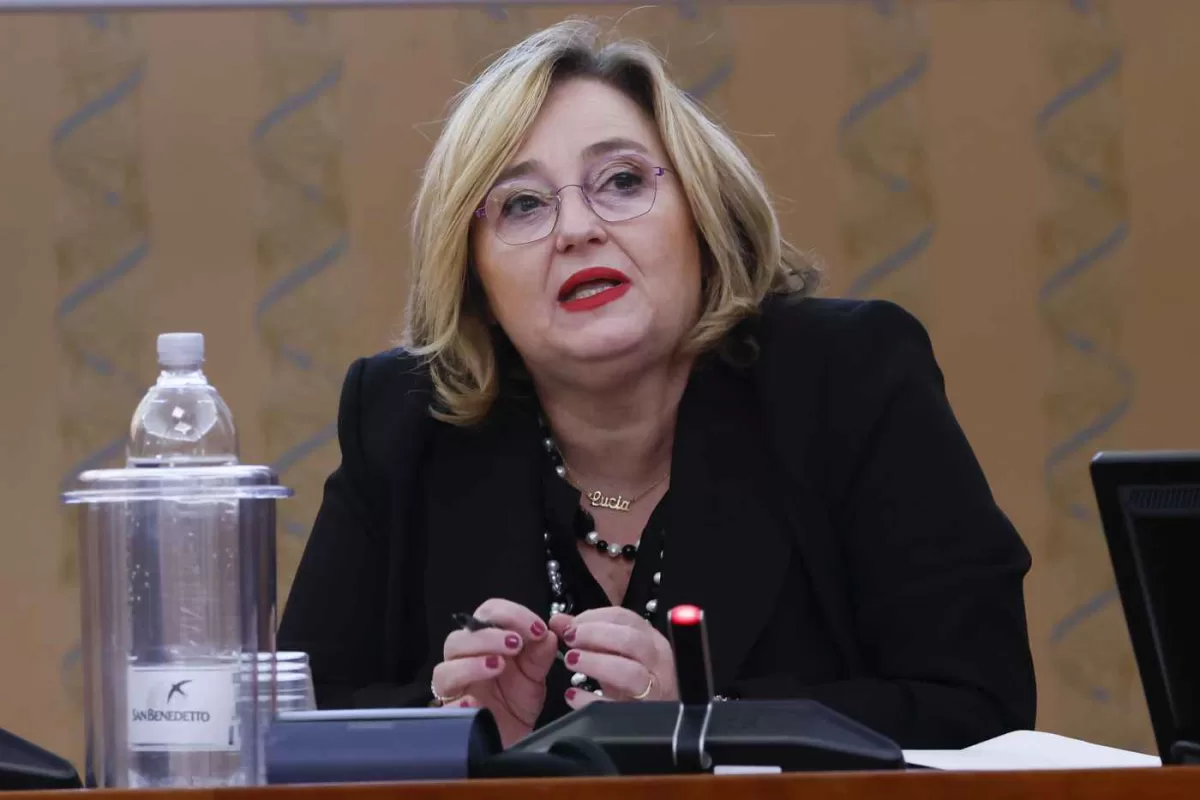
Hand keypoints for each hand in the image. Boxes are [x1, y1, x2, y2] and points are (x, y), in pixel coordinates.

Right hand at [430, 599, 557, 746]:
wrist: (512, 737)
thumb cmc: (517, 701)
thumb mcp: (535, 675)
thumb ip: (541, 653)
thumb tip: (548, 635)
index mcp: (485, 643)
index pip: (488, 613)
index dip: (511, 615)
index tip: (536, 628)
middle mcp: (465, 661)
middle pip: (459, 638)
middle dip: (489, 636)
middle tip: (516, 644)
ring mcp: (456, 690)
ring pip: (445, 670)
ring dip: (472, 664)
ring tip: (498, 666)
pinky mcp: (453, 716)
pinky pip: (447, 708)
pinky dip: (460, 703)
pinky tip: (476, 703)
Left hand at [549, 607, 677, 708]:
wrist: (657, 720)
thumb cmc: (634, 682)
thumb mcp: (615, 655)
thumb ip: (587, 634)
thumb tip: (559, 621)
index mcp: (651, 640)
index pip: (626, 618)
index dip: (594, 617)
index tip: (570, 624)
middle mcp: (657, 662)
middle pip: (631, 640)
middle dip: (596, 635)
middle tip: (570, 639)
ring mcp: (653, 690)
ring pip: (630, 672)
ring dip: (596, 663)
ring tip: (572, 661)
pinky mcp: (641, 717)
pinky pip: (616, 708)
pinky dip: (591, 700)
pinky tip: (573, 695)